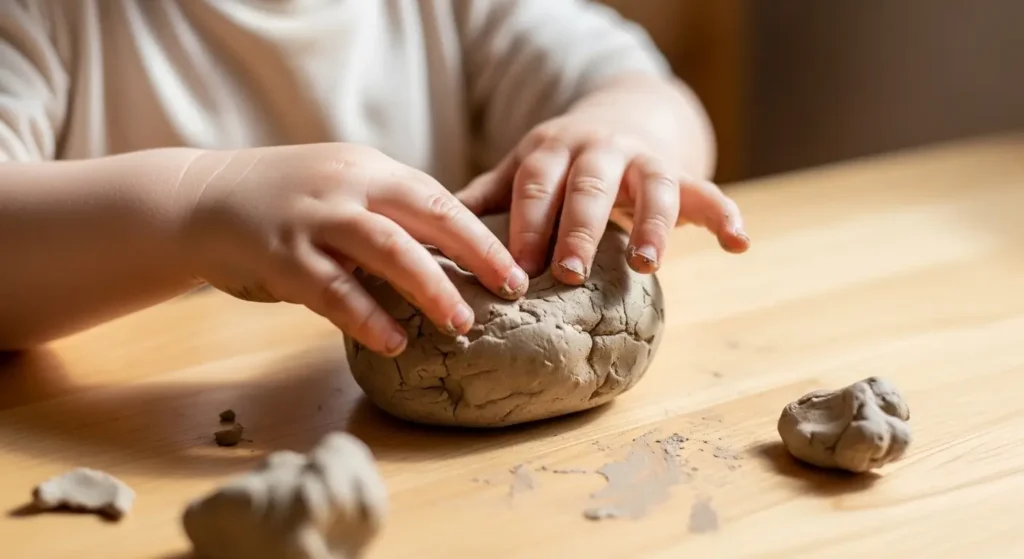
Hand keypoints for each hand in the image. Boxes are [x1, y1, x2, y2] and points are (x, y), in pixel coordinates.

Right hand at [177, 143, 528, 355]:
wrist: (200, 198)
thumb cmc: (285, 202)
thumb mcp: (340, 190)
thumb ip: (387, 216)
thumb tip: (450, 256)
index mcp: (368, 168)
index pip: (438, 196)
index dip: (481, 233)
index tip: (516, 267)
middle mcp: (346, 185)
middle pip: (426, 214)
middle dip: (476, 253)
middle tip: (512, 290)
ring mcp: (312, 217)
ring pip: (385, 248)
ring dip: (429, 286)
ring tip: (460, 322)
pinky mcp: (279, 254)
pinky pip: (332, 289)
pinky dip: (366, 316)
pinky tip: (394, 341)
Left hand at [457, 112, 749, 282]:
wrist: (624, 116)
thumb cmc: (563, 161)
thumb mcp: (524, 169)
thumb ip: (486, 198)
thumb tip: (427, 238)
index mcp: (550, 151)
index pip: (534, 186)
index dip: (524, 226)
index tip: (514, 270)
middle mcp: (597, 150)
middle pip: (587, 186)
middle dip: (578, 228)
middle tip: (567, 271)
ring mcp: (641, 159)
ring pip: (650, 185)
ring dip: (651, 223)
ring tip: (650, 264)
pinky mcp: (680, 172)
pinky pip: (706, 191)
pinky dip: (725, 214)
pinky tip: (740, 243)